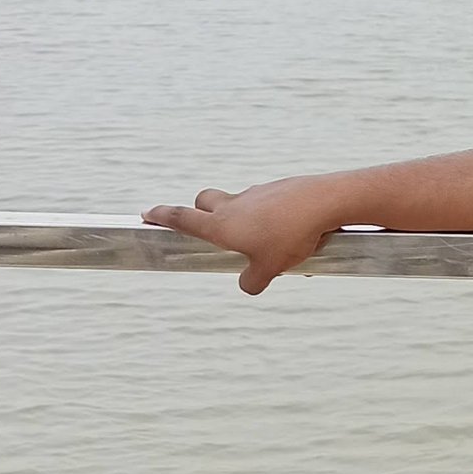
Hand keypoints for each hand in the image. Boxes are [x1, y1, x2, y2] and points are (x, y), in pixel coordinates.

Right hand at [141, 176, 347, 294]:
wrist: (325, 201)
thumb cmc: (292, 235)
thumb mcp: (270, 268)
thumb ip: (252, 281)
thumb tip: (247, 285)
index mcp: (222, 224)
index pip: (182, 218)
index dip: (162, 217)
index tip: (147, 213)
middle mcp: (234, 204)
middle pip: (204, 200)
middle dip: (198, 211)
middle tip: (205, 226)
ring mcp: (257, 193)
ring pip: (237, 201)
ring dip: (239, 215)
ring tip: (262, 239)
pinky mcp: (279, 188)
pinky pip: (265, 201)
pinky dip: (267, 213)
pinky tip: (290, 231)